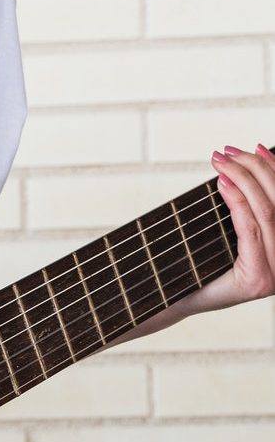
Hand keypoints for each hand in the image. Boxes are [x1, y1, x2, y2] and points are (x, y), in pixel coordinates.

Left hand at [211, 144, 274, 303]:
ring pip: (267, 212)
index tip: (255, 146)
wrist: (176, 295)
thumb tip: (244, 161)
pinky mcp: (258, 281)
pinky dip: (238, 203)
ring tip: (221, 162)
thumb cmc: (200, 258)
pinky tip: (223, 185)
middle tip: (227, 152)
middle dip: (255, 169)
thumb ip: (244, 203)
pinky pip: (251, 232)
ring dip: (243, 179)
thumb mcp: (228, 226)